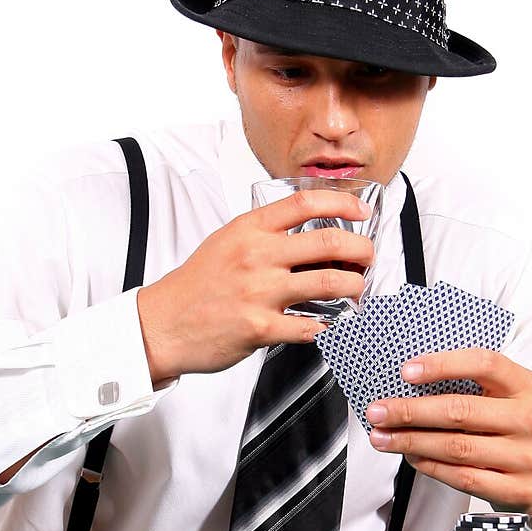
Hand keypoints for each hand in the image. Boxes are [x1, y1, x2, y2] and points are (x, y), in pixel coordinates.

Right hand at [137, 189, 373, 380]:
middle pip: (329, 241)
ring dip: (355, 287)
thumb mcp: (228, 243)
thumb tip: (313, 236)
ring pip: (329, 282)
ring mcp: (260, 292)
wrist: (163, 323)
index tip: (362, 211)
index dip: (343, 202)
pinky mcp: (261, 327)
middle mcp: (257, 256)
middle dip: (362, 249)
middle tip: (368, 257)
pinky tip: (330, 323)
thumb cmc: (197, 285)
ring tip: (357, 289)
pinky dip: (329, 325)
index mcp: (250, 230)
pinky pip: (311, 326)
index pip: (306, 203)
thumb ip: (266, 235)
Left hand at [365, 349, 531, 519]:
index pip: (484, 364)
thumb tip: (409, 387)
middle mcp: (530, 419)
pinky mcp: (518, 490)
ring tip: (384, 437)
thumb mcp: (509, 396)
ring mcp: (526, 457)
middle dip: (410, 411)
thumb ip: (472, 386)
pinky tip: (412, 458)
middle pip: (460, 411)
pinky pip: (463, 478)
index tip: (406, 372)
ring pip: (457, 447)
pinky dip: (431, 467)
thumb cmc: (519, 427)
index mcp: (526, 386)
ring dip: (412, 442)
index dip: (443, 365)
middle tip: (378, 411)